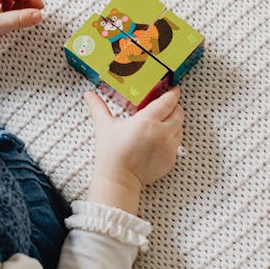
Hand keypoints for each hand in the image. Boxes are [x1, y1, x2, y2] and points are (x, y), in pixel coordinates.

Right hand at [83, 88, 183, 213]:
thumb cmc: (111, 153)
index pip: (167, 102)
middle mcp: (162, 132)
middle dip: (175, 106)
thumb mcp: (104, 126)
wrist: (119, 179)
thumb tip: (89, 95)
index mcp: (147, 120)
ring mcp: (169, 146)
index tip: (173, 90)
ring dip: (175, 122)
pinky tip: (161, 138)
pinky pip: (177, 143)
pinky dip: (173, 138)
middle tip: (168, 104)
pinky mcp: (171, 159)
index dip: (172, 93)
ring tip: (165, 120)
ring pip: (180, 128)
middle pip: (178, 113)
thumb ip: (98, 107)